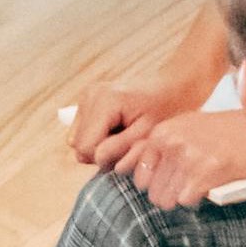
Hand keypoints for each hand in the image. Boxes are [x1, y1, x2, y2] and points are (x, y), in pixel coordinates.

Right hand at [66, 70, 202, 167]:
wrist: (170, 89)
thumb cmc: (164, 112)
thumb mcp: (147, 134)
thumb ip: (119, 147)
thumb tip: (96, 157)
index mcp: (105, 101)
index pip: (85, 147)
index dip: (105, 157)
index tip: (126, 151)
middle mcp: (90, 95)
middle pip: (78, 144)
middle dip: (100, 151)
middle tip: (125, 143)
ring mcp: (86, 95)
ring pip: (75, 139)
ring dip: (97, 144)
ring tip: (121, 135)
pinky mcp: (86, 98)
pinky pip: (79, 131)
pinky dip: (95, 135)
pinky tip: (115, 128)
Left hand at [109, 109, 245, 208]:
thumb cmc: (224, 131)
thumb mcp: (185, 128)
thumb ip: (161, 147)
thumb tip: (136, 174)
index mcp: (162, 133)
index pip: (139, 176)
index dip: (154, 185)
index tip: (168, 184)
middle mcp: (171, 143)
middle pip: (153, 192)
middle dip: (168, 195)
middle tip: (187, 187)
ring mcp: (189, 157)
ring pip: (167, 199)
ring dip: (182, 197)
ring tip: (198, 185)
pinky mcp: (207, 171)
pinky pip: (186, 200)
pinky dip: (196, 198)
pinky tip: (208, 186)